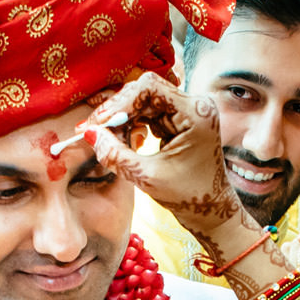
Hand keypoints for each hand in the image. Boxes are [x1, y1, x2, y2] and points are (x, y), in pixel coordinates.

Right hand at [69, 72, 257, 260]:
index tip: (98, 123)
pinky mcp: (179, 120)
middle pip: (145, 91)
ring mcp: (187, 111)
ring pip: (143, 101)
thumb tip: (88, 133)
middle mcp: (195, 105)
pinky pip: (148, 113)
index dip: (119, 103)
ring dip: (122, 119)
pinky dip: (131, 125)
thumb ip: (116, 154)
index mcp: (196, 113)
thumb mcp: (147, 177)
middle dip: (117, 111)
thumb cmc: (189, 197)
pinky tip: (123, 142)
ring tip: (108, 141)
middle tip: (92, 130)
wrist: (211, 210)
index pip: (150, 88)